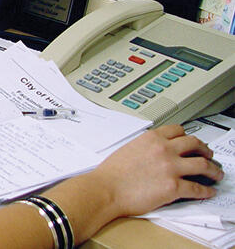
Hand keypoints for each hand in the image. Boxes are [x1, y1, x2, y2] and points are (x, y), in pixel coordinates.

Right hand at [90, 125, 222, 216]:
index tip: (191, 141)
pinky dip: (206, 191)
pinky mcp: (173, 187)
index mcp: (151, 138)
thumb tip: (155, 154)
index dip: (188, 136)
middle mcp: (164, 149)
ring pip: (202, 164)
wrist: (106, 189)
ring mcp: (170, 168)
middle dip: (205, 149)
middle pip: (195, 144)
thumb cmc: (111, 173)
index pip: (178, 130)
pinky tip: (208, 191)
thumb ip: (146, 147)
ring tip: (216, 173)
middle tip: (208, 154)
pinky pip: (198, 188)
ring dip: (213, 170)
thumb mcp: (128, 148)